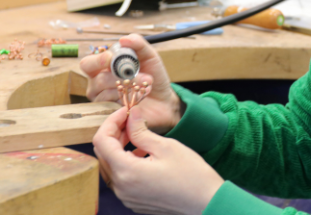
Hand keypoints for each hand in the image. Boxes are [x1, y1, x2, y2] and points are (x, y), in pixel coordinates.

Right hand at [80, 34, 180, 133]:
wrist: (164, 99)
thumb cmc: (153, 76)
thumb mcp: (149, 56)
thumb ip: (138, 44)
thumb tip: (123, 39)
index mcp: (103, 68)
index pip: (88, 63)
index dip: (99, 61)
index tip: (113, 59)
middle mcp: (98, 84)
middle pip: (97, 80)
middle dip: (120, 77)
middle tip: (138, 74)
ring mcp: (103, 101)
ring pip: (106, 94)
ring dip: (130, 88)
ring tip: (146, 85)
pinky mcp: (110, 115)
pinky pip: (113, 107)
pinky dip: (129, 100)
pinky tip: (140, 97)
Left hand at [93, 106, 223, 214]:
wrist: (205, 202)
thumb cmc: (190, 174)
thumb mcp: (166, 146)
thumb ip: (141, 131)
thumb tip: (131, 114)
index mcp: (126, 172)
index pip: (102, 141)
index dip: (111, 121)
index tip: (126, 111)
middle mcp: (120, 188)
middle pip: (103, 153)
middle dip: (114, 132)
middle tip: (132, 118)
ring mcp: (126, 197)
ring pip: (110, 165)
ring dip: (118, 146)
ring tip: (137, 132)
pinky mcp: (133, 201)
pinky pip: (120, 177)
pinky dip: (125, 160)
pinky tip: (142, 152)